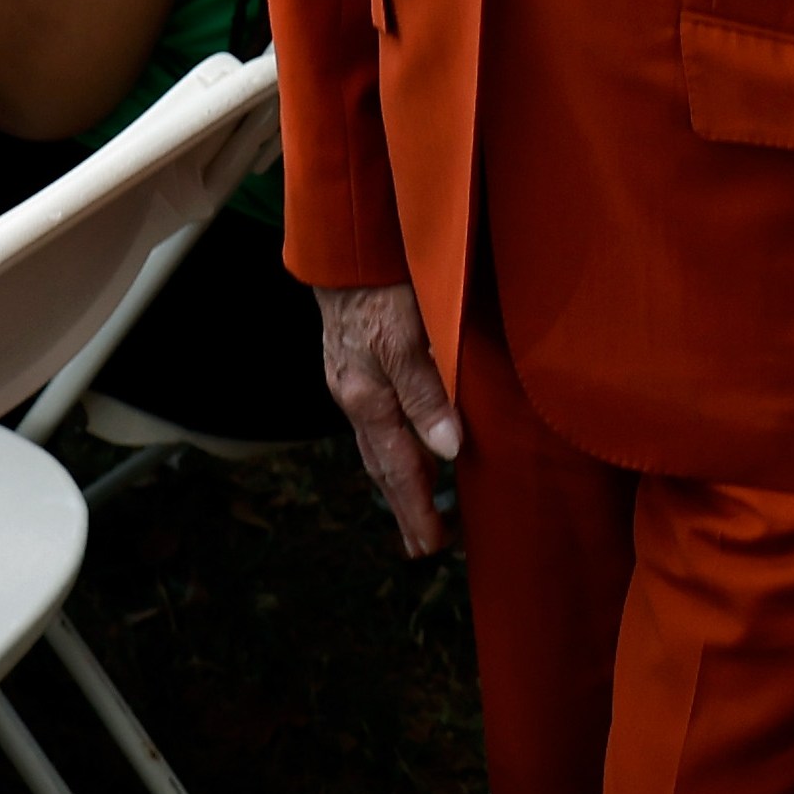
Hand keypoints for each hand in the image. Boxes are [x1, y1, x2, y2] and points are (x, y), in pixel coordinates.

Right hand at [318, 282, 461, 556]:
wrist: (345, 245)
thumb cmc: (382, 285)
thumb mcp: (409, 334)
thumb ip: (426, 390)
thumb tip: (448, 449)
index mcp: (368, 398)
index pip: (399, 467)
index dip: (418, 507)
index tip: (435, 545)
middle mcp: (356, 398)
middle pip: (383, 466)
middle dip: (404, 508)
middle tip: (425, 548)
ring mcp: (352, 383)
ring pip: (376, 447)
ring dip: (396, 483)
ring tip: (416, 515)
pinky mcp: (354, 366)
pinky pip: (373, 422)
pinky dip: (388, 448)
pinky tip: (401, 451)